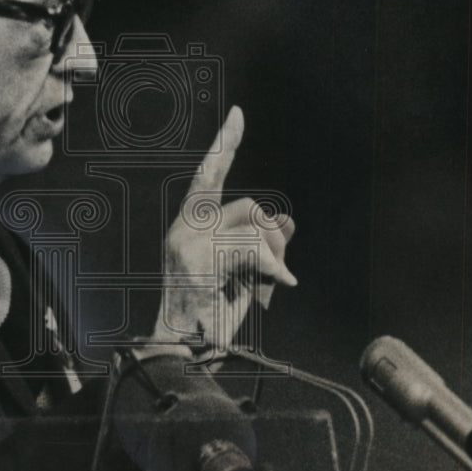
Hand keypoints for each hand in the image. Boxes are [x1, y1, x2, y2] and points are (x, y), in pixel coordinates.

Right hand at [152, 106, 295, 350]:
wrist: (185, 354)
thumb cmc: (212, 319)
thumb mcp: (243, 275)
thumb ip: (261, 245)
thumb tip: (287, 221)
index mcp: (190, 229)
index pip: (208, 178)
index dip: (224, 146)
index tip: (238, 116)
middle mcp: (185, 230)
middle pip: (247, 207)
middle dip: (271, 237)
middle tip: (277, 269)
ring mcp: (188, 244)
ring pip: (251, 227)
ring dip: (271, 257)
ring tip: (267, 283)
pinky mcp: (198, 261)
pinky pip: (249, 248)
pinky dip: (271, 267)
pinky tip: (277, 284)